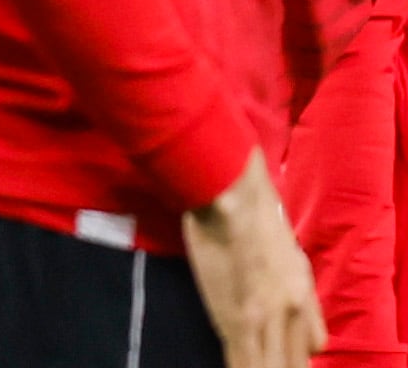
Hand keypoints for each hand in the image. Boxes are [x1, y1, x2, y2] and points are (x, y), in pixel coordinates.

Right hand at [183, 150, 324, 367]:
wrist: (233, 198)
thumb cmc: (249, 208)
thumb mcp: (282, 242)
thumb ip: (283, 271)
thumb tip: (269, 277)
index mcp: (303, 289)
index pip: (315, 342)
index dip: (298, 352)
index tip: (279, 351)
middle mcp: (294, 309)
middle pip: (296, 361)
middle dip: (279, 366)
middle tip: (263, 361)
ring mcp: (268, 318)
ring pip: (272, 366)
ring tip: (247, 366)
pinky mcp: (240, 320)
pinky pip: (244, 361)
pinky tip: (234, 367)